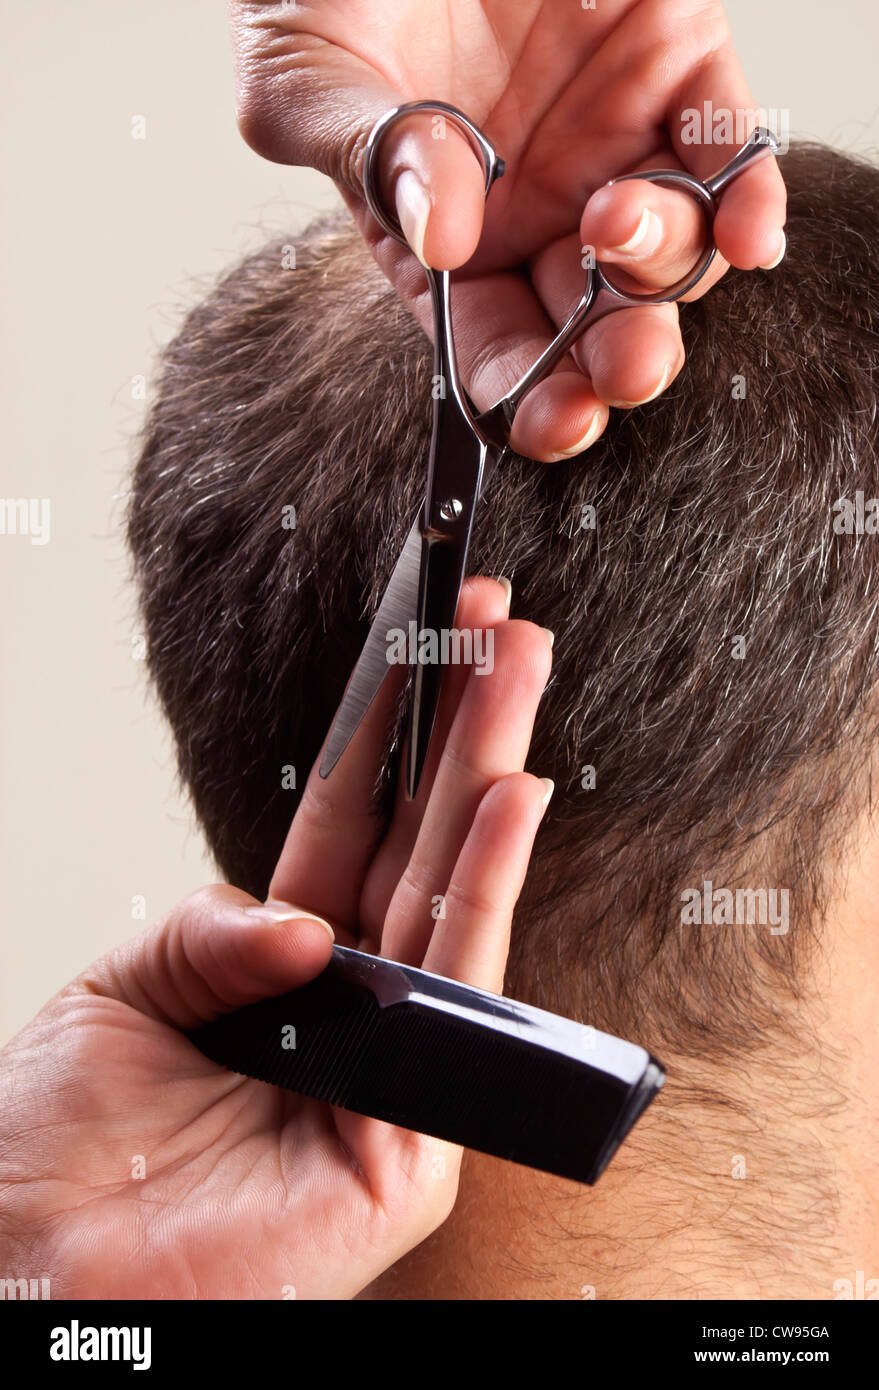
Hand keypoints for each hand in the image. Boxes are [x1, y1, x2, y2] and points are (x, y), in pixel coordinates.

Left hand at [0, 579, 552, 1298]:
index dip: (386, 727)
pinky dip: (487, 890)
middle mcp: (350, 1002)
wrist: (34, 1273)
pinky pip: (453, 993)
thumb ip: (213, 930)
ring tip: (520, 664)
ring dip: (491, 774)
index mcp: (282, 962)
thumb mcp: (117, 990)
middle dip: (463, 724)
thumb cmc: (59, 1149)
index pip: (350, 821)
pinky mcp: (412, 1142)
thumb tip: (310, 922)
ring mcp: (391, 1064)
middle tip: (503, 620)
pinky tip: (511, 801)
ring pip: (453, 894)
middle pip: (418, 840)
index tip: (422, 635)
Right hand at [231, 0, 785, 460]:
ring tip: (614, 220)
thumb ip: (363, 155)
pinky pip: (728, 151)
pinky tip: (744, 229)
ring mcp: (609, 143)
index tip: (553, 422)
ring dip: (662, 266)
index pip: (495, 348)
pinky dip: (746, 197)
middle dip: (616, 360)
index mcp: (447, 243)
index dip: (528, 398)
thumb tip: (439, 239)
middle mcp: (535, 211)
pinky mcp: (674, 65)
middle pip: (594, 322)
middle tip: (624, 368)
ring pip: (668, 251)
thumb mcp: (309, 71)